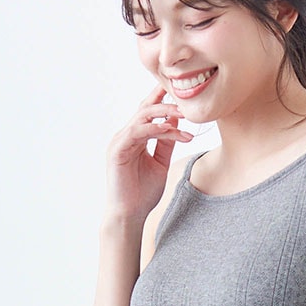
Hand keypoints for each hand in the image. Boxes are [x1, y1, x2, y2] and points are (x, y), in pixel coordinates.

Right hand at [104, 85, 193, 220]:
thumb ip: (166, 143)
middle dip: (166, 101)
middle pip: (145, 109)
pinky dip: (155, 129)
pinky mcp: (117, 151)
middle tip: (188, 101)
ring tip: (185, 114)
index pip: (148, 112)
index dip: (162, 99)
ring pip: (142, 117)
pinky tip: (172, 130)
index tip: (181, 90)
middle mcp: (125, 136)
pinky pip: (137, 132)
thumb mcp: (160, 163)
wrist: (129, 215)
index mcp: (135, 138)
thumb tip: (177, 123)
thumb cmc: (142, 193)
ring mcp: (119, 142)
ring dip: (165, 114)